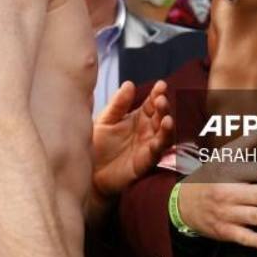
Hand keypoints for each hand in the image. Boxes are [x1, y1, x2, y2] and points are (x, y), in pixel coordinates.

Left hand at [91, 80, 173, 199]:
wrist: (89, 172)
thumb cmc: (97, 144)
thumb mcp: (105, 120)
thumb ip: (118, 104)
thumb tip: (129, 83)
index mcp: (138, 117)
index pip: (152, 103)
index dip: (157, 94)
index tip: (161, 85)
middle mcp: (147, 131)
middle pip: (160, 117)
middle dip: (164, 108)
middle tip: (161, 99)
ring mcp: (148, 146)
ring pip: (164, 135)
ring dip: (167, 127)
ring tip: (167, 118)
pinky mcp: (144, 163)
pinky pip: (155, 154)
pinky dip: (158, 146)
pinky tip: (157, 140)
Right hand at [178, 161, 256, 247]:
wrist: (182, 203)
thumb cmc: (210, 175)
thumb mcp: (225, 155)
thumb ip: (250, 140)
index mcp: (228, 171)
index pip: (256, 171)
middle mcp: (226, 192)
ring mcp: (225, 213)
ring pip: (253, 216)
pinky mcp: (224, 231)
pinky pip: (241, 237)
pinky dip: (256, 241)